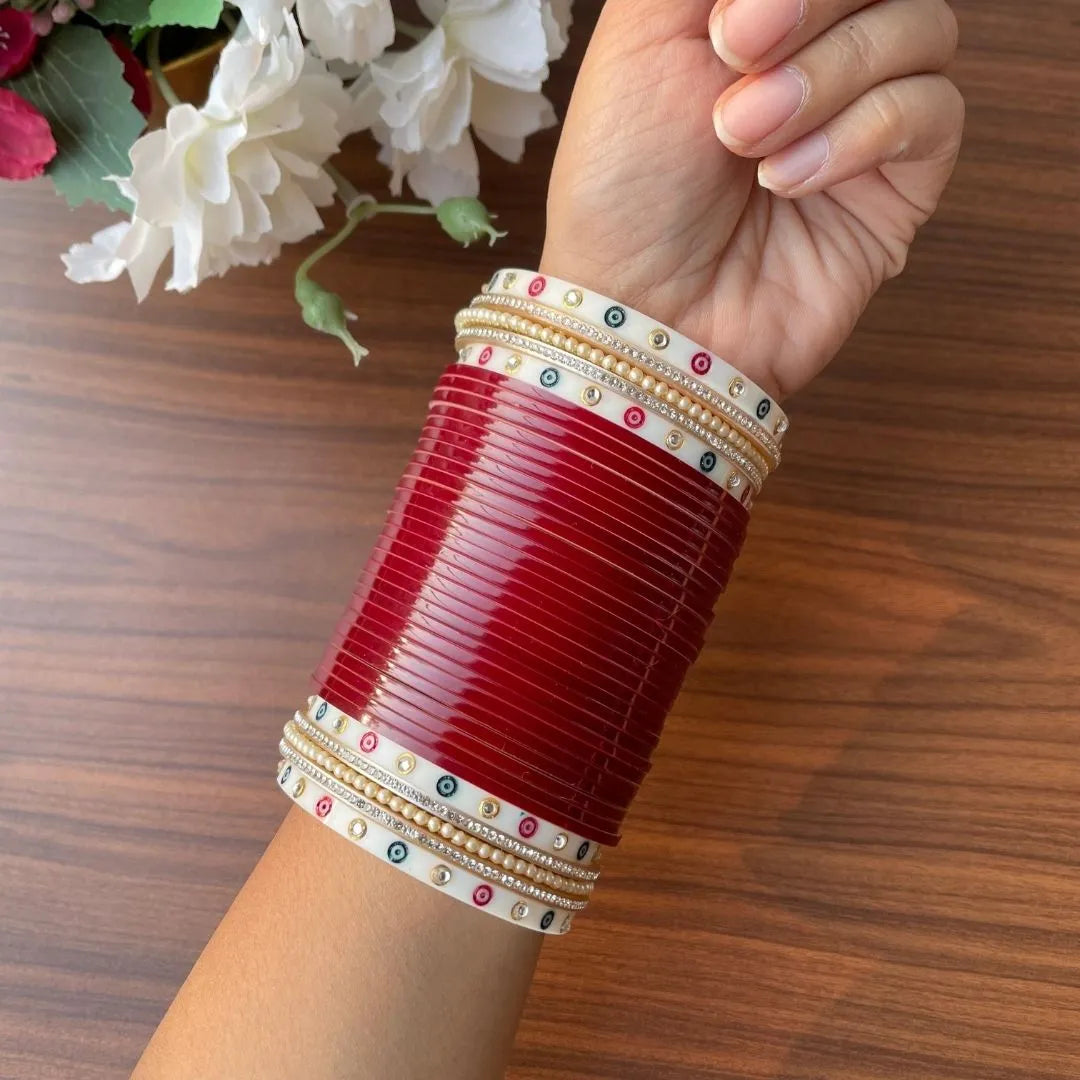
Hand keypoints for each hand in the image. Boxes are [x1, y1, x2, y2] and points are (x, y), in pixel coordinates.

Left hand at [541, 0, 963, 397]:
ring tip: (746, 138)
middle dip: (811, 6)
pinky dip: (864, 133)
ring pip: (925, 29)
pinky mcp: (898, 187)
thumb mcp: (638, 39)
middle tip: (737, 54)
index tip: (727, 21)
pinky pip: (935, 112)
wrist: (640, 314)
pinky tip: (790, 179)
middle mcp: (817, 55)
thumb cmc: (620, 190)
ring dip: (829, 76)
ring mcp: (862, 119)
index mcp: (753, 12)